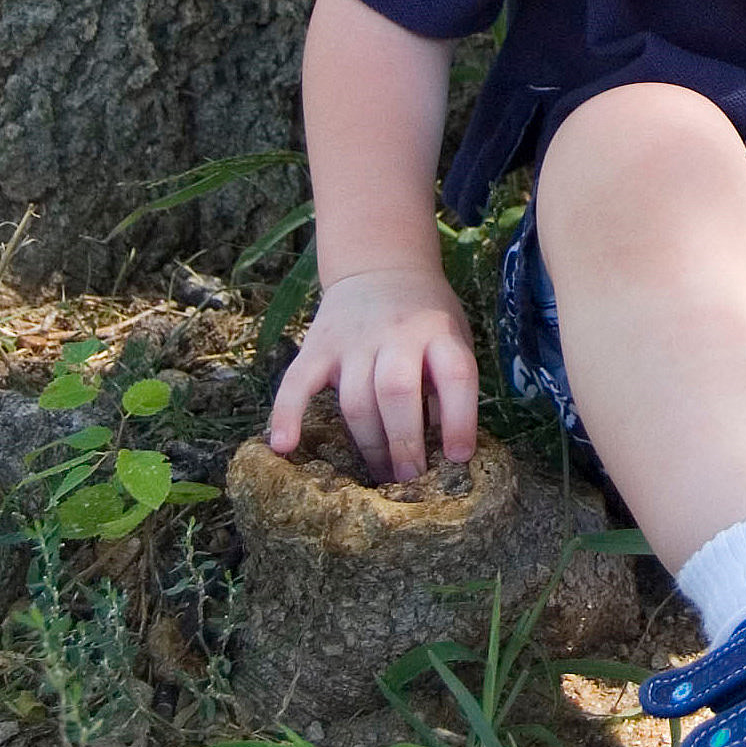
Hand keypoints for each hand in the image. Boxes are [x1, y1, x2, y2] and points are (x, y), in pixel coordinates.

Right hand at [267, 267, 479, 484]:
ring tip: (381, 475)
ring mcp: (353, 340)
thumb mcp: (452, 338)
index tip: (458, 458)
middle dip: (405, 443)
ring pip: (355, 399)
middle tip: (411, 479)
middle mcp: (396, 333)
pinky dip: (286, 414)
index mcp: (438, 331)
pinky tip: (284, 446)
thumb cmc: (425, 318)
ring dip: (369, 444)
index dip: (459, 419)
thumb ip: (448, 385)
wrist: (381, 267)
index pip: (456, 375)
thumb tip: (445, 451)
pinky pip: (296, 383)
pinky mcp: (317, 347)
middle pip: (397, 391)